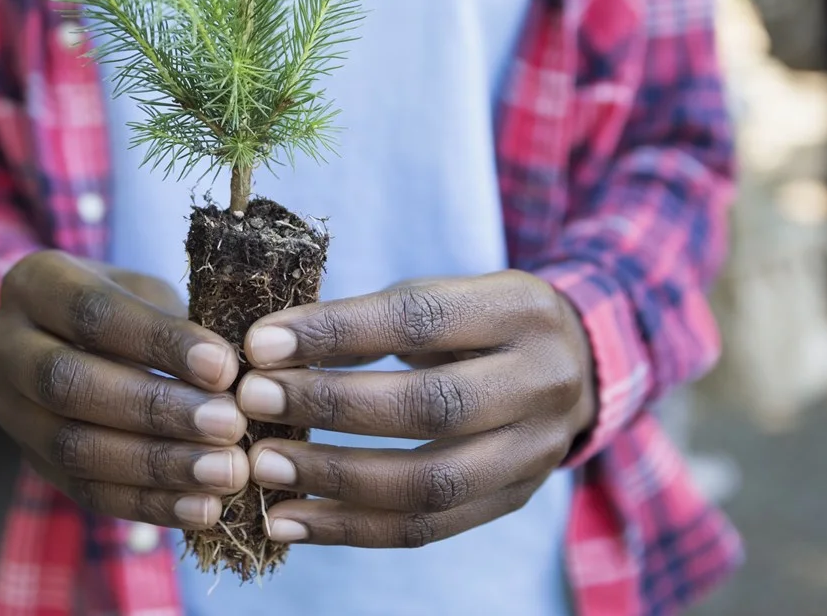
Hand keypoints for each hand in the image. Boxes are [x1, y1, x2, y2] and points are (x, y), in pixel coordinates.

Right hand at [0, 250, 248, 529]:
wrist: (68, 337)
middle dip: (155, 409)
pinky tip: (202, 509)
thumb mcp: (147, 292)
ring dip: (156, 465)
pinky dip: (148, 505)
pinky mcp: (32, 461)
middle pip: (69, 383)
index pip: (91, 313)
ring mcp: (9, 410)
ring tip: (225, 472)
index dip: (158, 342)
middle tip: (229, 424)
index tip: (224, 366)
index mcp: (34, 284)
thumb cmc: (126, 306)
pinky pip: (85, 492)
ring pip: (73, 446)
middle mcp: (5, 345)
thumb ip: (181, 325)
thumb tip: (241, 375)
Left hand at [234, 271, 596, 548]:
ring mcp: (535, 451)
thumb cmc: (474, 322)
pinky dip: (349, 529)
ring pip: (429, 482)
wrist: (572, 365)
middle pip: (430, 406)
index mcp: (517, 310)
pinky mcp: (514, 500)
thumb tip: (267, 351)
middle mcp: (539, 382)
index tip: (260, 344)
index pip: (418, 321)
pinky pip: (426, 529)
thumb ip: (369, 322)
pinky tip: (288, 519)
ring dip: (333, 479)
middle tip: (254, 402)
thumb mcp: (441, 296)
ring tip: (261, 466)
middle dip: (331, 406)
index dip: (334, 333)